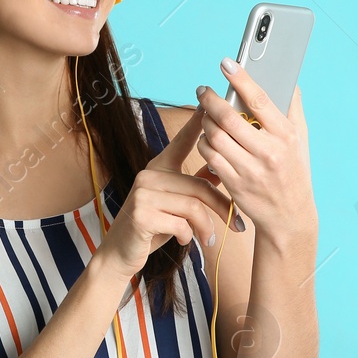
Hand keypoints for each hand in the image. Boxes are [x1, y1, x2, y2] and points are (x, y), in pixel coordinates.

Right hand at [95, 104, 238, 278]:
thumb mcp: (174, 203)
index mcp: (159, 167)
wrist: (121, 252)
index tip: (208, 105)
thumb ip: (194, 184)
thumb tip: (220, 168)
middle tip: (237, 224)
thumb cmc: (151, 226)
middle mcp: (149, 174)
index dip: (196, 123)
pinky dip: (188, 235)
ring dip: (206, 226)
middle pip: (199, 184)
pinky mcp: (141, 214)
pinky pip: (181, 223)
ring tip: (208, 238)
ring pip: (193, 205)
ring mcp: (143, 193)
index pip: (182, 141)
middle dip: (222, 206)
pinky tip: (184, 240)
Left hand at [195, 59, 316, 243]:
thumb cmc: (294, 170)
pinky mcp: (234, 184)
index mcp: (285, 135)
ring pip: (214, 136)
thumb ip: (292, 108)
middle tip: (203, 90)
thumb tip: (286, 78)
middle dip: (210, 99)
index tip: (226, 63)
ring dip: (205, 122)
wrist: (289, 215)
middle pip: (229, 117)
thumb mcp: (301, 139)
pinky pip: (209, 156)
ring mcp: (250, 170)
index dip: (240, 79)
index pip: (259, 100)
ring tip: (205, 115)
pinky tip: (207, 138)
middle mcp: (268, 152)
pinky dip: (204, 143)